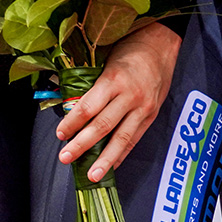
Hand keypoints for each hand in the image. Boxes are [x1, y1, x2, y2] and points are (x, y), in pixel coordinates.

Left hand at [54, 21, 181, 181]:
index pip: (88, 106)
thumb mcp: (105, 60)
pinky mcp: (152, 115)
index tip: (60, 134)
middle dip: (82, 144)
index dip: (72, 123)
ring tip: (92, 175)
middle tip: (65, 157)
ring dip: (105, 159)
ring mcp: (143, 108)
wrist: (161, 46)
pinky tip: (111, 166)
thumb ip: (92, 84)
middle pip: (103, 126)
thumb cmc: (128, 50)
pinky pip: (134, 138)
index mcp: (113, 79)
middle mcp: (130, 96)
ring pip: (121, 138)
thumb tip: (71, 107)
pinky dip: (122, 154)